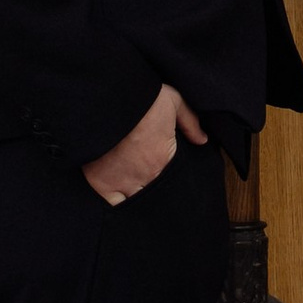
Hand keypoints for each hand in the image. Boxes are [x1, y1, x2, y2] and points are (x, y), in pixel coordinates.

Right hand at [84, 83, 206, 204]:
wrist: (108, 97)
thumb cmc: (140, 98)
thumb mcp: (172, 101)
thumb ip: (189, 122)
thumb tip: (202, 139)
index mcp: (163, 160)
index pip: (172, 184)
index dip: (171, 187)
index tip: (167, 183)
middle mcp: (145, 176)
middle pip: (154, 198)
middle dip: (155, 198)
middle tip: (153, 192)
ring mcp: (122, 182)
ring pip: (134, 204)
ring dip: (137, 201)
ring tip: (136, 198)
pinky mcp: (100, 182)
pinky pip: (111, 205)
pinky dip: (115, 205)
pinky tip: (117, 202)